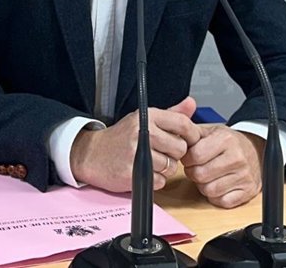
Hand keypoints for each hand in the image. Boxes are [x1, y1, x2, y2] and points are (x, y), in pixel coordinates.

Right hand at [69, 96, 200, 192]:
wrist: (93, 154)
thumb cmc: (121, 137)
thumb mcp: (144, 119)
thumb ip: (171, 114)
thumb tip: (191, 104)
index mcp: (147, 117)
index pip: (182, 123)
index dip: (192, 134)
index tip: (191, 140)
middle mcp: (142, 132)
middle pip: (180, 149)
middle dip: (175, 154)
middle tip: (163, 152)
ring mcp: (137, 153)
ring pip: (171, 167)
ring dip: (165, 169)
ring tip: (151, 162)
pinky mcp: (132, 173)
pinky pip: (160, 182)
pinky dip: (155, 181)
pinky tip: (145, 172)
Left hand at [181, 126, 263, 208]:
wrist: (256, 151)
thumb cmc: (230, 142)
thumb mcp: (212, 131)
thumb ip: (192, 133)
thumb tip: (174, 136)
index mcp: (226, 140)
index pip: (196, 155)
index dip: (187, 159)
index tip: (189, 158)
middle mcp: (237, 158)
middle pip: (200, 175)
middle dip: (193, 173)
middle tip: (196, 168)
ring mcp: (244, 177)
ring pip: (210, 190)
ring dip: (204, 186)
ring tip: (208, 176)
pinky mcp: (248, 192)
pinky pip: (222, 202)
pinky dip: (216, 197)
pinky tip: (218, 185)